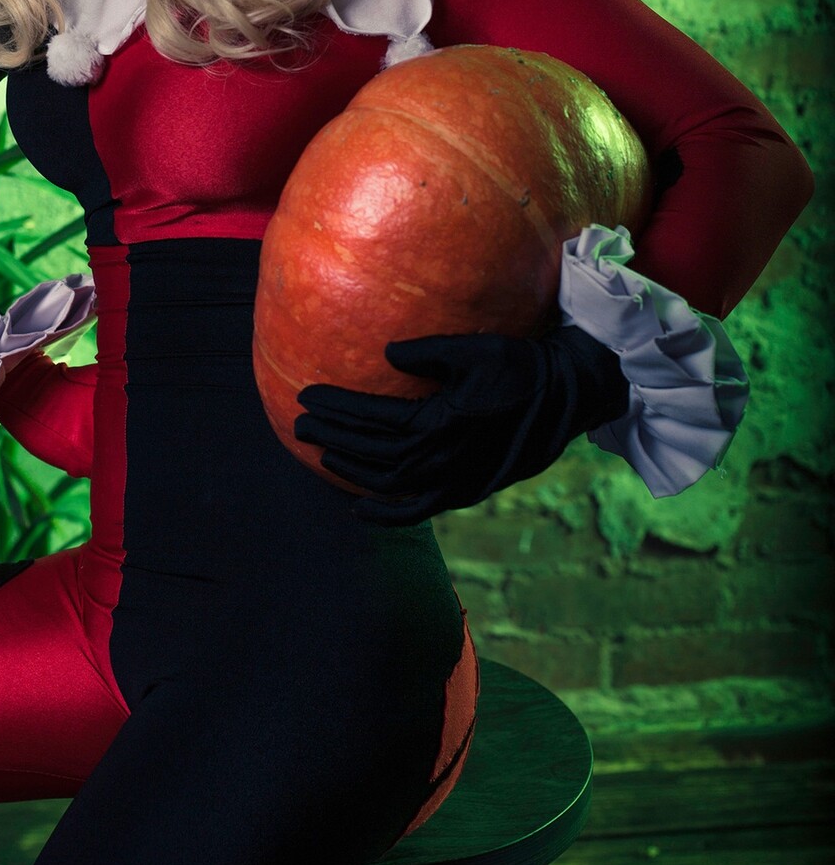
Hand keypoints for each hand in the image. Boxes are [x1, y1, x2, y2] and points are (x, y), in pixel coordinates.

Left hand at [292, 325, 629, 525]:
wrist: (566, 397)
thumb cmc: (518, 366)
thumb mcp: (472, 350)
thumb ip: (427, 352)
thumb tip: (386, 353)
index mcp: (442, 422)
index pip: (376, 419)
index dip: (338, 409)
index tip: (306, 396)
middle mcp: (444, 458)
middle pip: (374, 453)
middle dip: (333, 438)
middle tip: (299, 424)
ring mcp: (455, 480)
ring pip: (389, 483)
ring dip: (351, 470)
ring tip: (323, 453)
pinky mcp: (467, 491)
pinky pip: (419, 510)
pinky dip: (388, 515)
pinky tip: (359, 511)